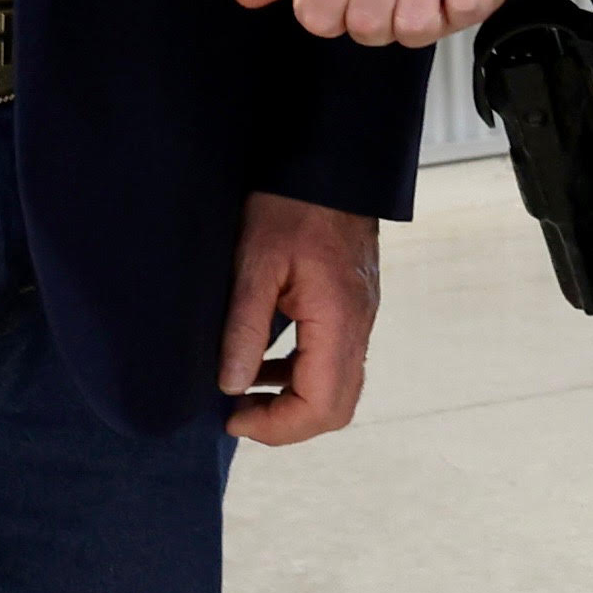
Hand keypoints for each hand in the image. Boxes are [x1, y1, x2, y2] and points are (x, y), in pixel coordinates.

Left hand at [220, 192, 381, 446]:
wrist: (329, 166)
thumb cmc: (290, 205)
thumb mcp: (254, 263)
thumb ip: (244, 328)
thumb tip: (231, 386)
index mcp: (338, 320)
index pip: (320, 405)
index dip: (276, 427)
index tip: (232, 417)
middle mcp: (359, 327)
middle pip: (337, 408)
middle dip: (287, 425)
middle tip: (238, 414)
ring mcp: (361, 319)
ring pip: (339, 389)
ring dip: (294, 404)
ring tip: (244, 394)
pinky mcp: (353, 309)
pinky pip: (335, 362)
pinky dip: (301, 377)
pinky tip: (264, 365)